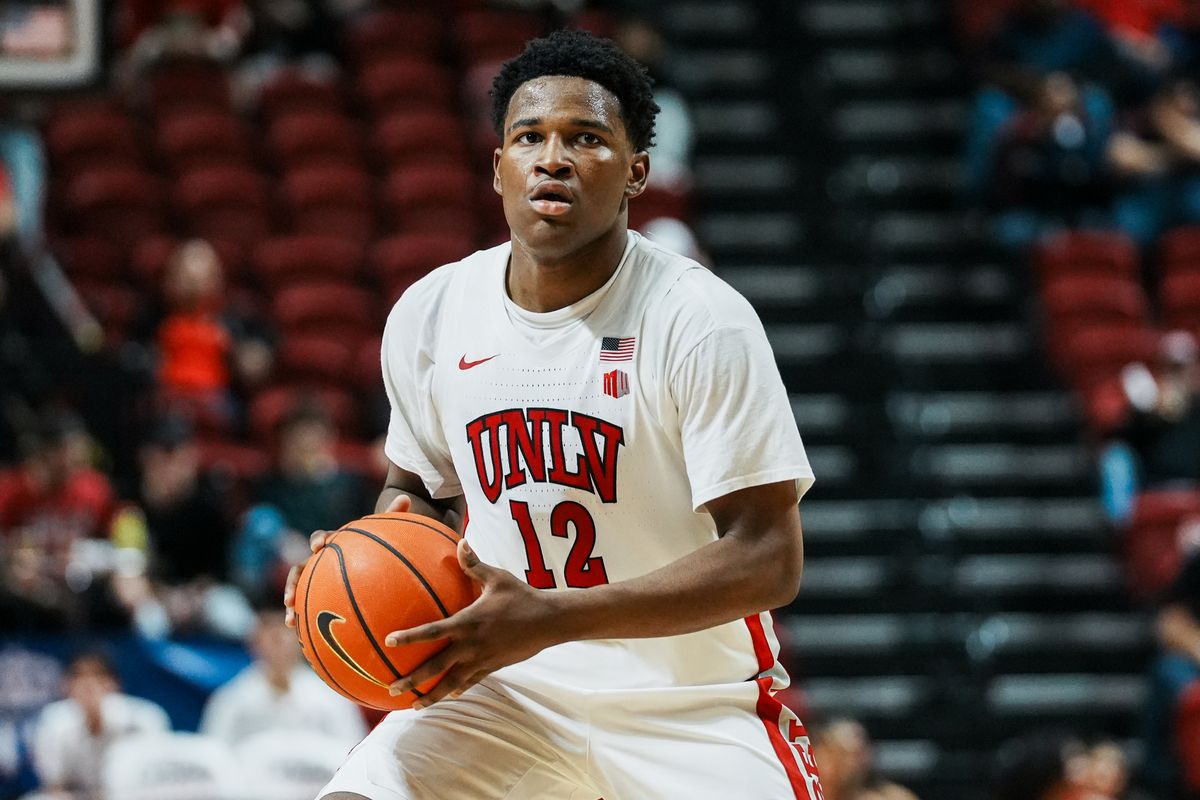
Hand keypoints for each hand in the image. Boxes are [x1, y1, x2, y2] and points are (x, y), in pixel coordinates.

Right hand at [283, 494, 410, 627]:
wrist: (367, 562)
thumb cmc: (376, 546)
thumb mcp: (385, 533)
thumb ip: (393, 517)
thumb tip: (406, 498)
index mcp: (333, 544)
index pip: (321, 538)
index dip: (319, 540)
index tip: (320, 546)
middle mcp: (319, 562)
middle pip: (300, 568)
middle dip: (293, 580)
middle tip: (291, 594)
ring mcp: (316, 582)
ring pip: (298, 592)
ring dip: (292, 603)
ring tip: (291, 618)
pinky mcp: (317, 598)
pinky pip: (308, 610)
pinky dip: (303, 621)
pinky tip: (302, 635)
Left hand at [384, 540, 558, 707]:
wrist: (549, 621)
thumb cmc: (522, 596)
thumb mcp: (497, 578)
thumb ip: (474, 564)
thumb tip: (460, 542)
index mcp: (468, 622)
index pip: (432, 631)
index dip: (410, 637)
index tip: (389, 641)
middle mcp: (471, 645)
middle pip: (436, 666)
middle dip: (413, 679)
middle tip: (392, 688)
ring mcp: (482, 660)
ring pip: (452, 682)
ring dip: (432, 695)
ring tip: (414, 706)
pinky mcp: (494, 667)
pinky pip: (472, 681)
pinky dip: (459, 688)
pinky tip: (450, 694)